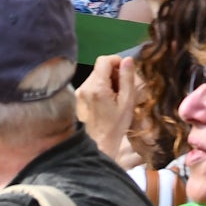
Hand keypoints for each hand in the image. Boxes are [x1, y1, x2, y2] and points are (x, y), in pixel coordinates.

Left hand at [75, 50, 145, 167]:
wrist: (99, 145)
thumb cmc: (115, 126)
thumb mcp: (127, 102)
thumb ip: (127, 79)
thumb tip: (127, 60)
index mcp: (97, 86)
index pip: (104, 60)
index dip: (116, 62)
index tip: (125, 72)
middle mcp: (85, 86)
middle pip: (99, 68)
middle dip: (113, 73)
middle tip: (123, 88)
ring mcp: (79, 93)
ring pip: (95, 76)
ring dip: (107, 81)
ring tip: (116, 97)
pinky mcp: (78, 99)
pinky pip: (91, 85)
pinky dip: (100, 88)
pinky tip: (107, 103)